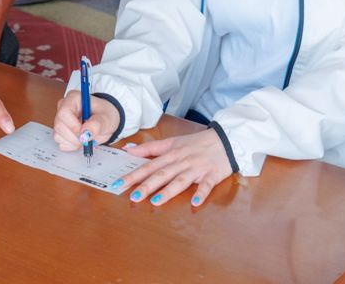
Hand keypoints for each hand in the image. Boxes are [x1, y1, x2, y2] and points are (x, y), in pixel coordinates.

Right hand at [52, 90, 119, 151]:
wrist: (105, 123)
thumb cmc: (105, 115)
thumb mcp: (106, 118)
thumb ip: (97, 124)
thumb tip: (85, 133)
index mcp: (73, 98)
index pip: (64, 112)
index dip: (73, 126)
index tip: (84, 133)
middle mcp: (63, 107)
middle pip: (59, 125)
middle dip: (74, 137)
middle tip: (87, 139)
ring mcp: (61, 120)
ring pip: (58, 135)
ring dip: (73, 142)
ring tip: (85, 138)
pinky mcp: (60, 131)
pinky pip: (60, 143)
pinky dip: (71, 146)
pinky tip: (80, 141)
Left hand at [118, 130, 233, 206]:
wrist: (225, 140)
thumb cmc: (196, 143)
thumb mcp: (172, 142)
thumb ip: (150, 147)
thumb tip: (128, 150)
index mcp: (171, 153)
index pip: (149, 165)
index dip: (134, 174)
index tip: (119, 183)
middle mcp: (181, 161)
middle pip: (162, 174)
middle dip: (147, 185)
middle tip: (133, 197)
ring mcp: (196, 168)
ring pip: (180, 180)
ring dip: (168, 191)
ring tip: (156, 201)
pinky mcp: (211, 175)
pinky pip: (206, 185)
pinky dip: (200, 193)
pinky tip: (194, 203)